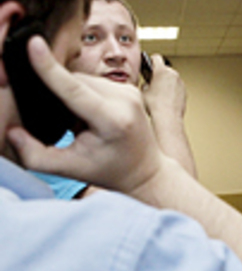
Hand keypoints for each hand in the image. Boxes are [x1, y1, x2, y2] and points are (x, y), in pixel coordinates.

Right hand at [8, 36, 163, 193]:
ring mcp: (130, 91)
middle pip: (74, 82)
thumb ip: (36, 155)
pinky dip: (85, 95)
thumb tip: (12, 132)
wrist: (146, 171)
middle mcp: (125, 100)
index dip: (50, 68)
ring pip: (83, 79)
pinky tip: (92, 118)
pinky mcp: (130, 87)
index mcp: (112, 120)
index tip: (34, 45)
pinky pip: (94, 82)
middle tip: (71, 128)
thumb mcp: (71, 168)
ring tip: (83, 126)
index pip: (74, 89)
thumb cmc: (111, 171)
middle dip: (59, 98)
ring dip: (72, 97)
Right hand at [142, 54, 185, 119]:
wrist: (168, 118)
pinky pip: (176, 87)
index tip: (148, 66)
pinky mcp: (184, 91)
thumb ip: (145, 83)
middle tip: (152, 82)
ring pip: (171, 78)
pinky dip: (172, 90)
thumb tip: (147, 84)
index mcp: (162, 71)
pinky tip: (166, 99)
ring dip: (166, 82)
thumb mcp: (143, 91)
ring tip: (159, 93)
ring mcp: (180, 83)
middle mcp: (173, 74)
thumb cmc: (155, 105)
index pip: (156, 58)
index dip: (150, 61)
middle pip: (164, 69)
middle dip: (158, 74)